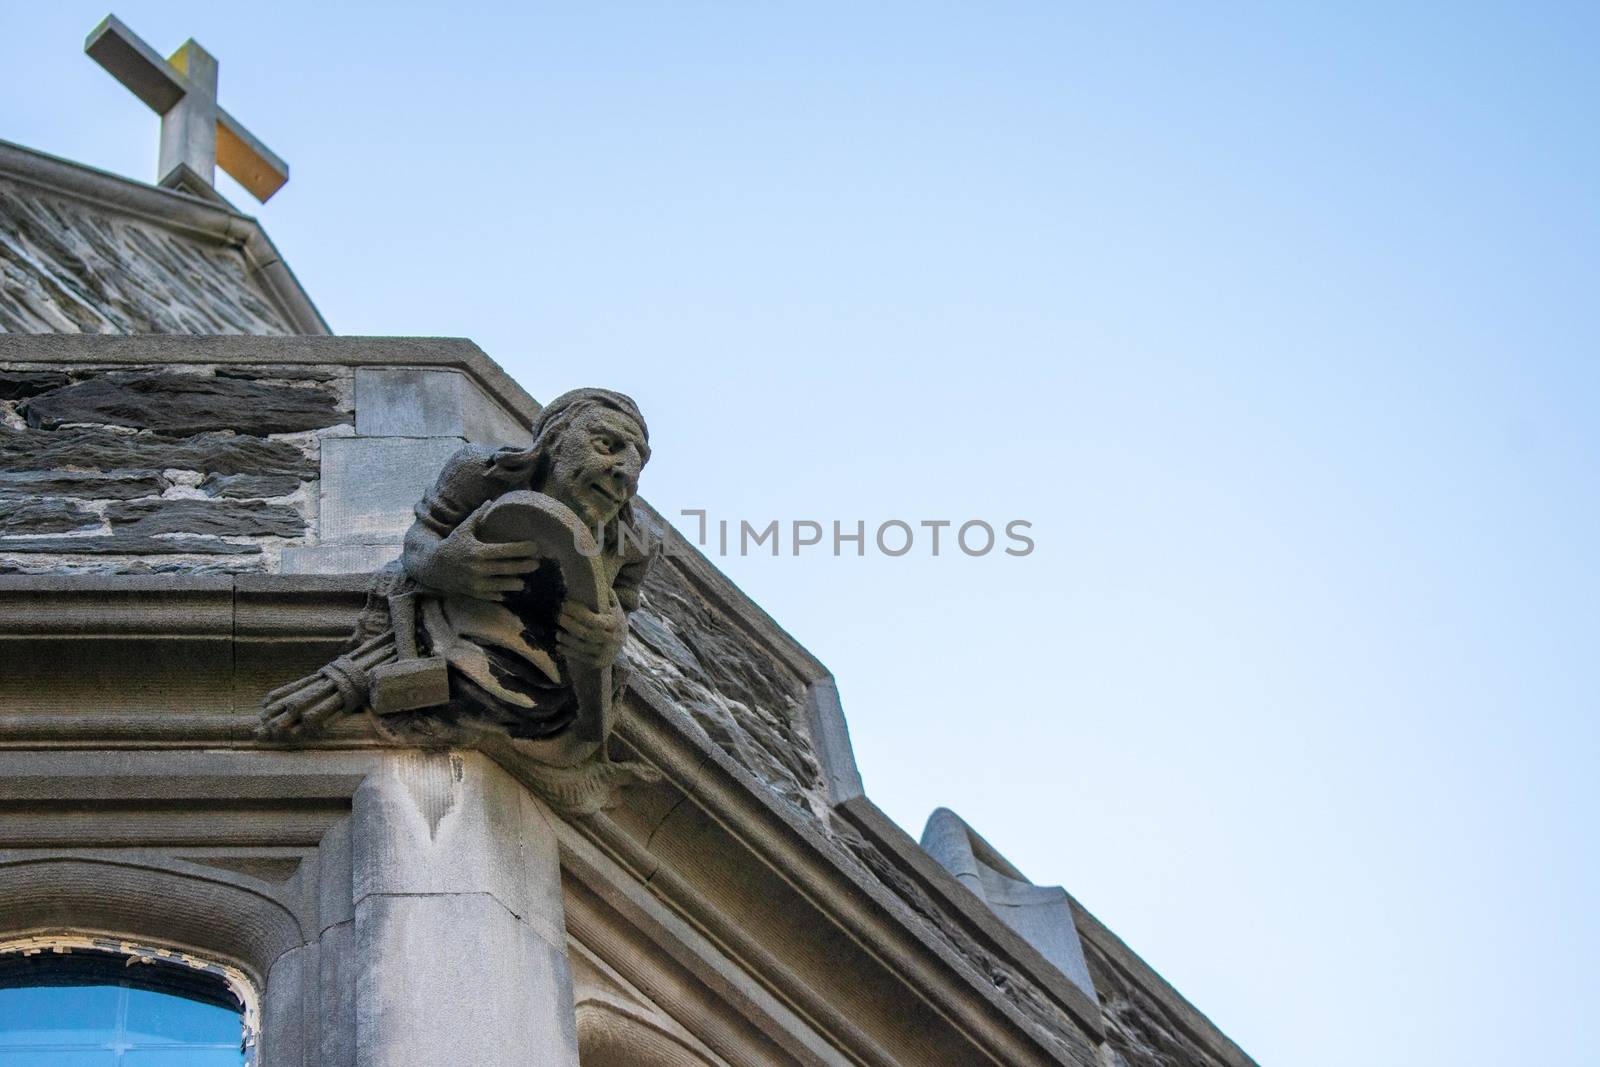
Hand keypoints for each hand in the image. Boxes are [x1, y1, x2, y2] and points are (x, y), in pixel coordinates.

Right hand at [415, 506, 540, 600]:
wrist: (432, 566)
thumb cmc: (451, 545)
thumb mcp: (463, 530)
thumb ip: (477, 516)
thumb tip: (490, 501)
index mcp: (478, 551)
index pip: (504, 551)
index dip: (521, 549)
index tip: (535, 547)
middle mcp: (478, 568)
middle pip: (507, 568)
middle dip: (524, 566)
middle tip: (538, 564)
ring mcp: (476, 583)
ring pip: (502, 585)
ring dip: (515, 584)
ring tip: (525, 582)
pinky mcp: (474, 593)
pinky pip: (492, 596)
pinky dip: (501, 594)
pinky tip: (509, 592)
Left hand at [557, 592, 626, 669]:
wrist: (620, 642)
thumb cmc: (612, 619)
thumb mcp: (614, 606)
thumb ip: (607, 595)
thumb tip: (595, 577)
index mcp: (615, 622)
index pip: (593, 619)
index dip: (576, 612)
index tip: (564, 604)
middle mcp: (612, 639)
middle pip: (586, 633)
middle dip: (569, 624)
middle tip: (557, 616)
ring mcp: (606, 652)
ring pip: (582, 646)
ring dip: (566, 639)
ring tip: (556, 632)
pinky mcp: (599, 662)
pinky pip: (581, 657)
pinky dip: (568, 652)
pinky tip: (559, 645)